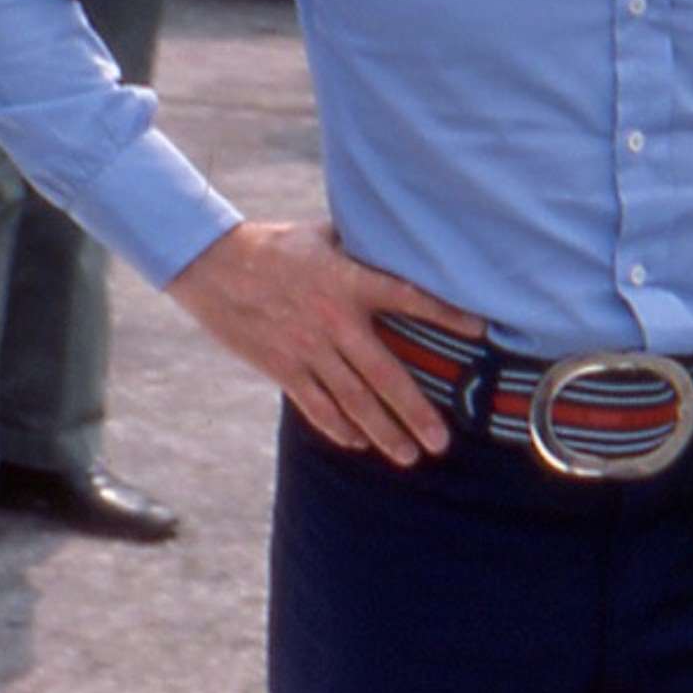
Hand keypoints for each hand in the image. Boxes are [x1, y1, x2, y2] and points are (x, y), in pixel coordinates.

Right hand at [166, 222, 482, 463]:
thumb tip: (391, 240)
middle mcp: (334, 321)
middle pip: (384, 375)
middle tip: (442, 442)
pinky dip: (338, 426)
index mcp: (348, 282)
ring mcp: (308, 349)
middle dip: (415, 412)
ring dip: (383, 432)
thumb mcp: (320, 236)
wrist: (213, 266)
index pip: (407, 298)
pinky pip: (316, 405)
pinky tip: (359, 443)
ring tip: (410, 456)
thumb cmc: (272, 246)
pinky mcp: (282, 367)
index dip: (444, 312)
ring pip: (353, 400)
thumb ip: (358, 248)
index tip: (479, 329)